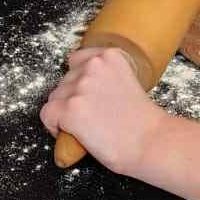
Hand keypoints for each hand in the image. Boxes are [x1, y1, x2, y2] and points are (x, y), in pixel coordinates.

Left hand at [39, 47, 168, 175]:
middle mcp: (93, 66)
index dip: (79, 81)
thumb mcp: (128, 81)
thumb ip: (105, 77)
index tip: (89, 96)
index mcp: (110, 55)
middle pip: (64, 82)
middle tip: (92, 117)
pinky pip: (47, 115)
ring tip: (87, 127)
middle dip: (72, 99)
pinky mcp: (69, 110)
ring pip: (54, 99)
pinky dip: (55, 127)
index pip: (76, 60)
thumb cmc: (144, 122)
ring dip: (64, 113)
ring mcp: (80, 87)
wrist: (151, 143)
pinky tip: (73, 134)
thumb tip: (80, 88)